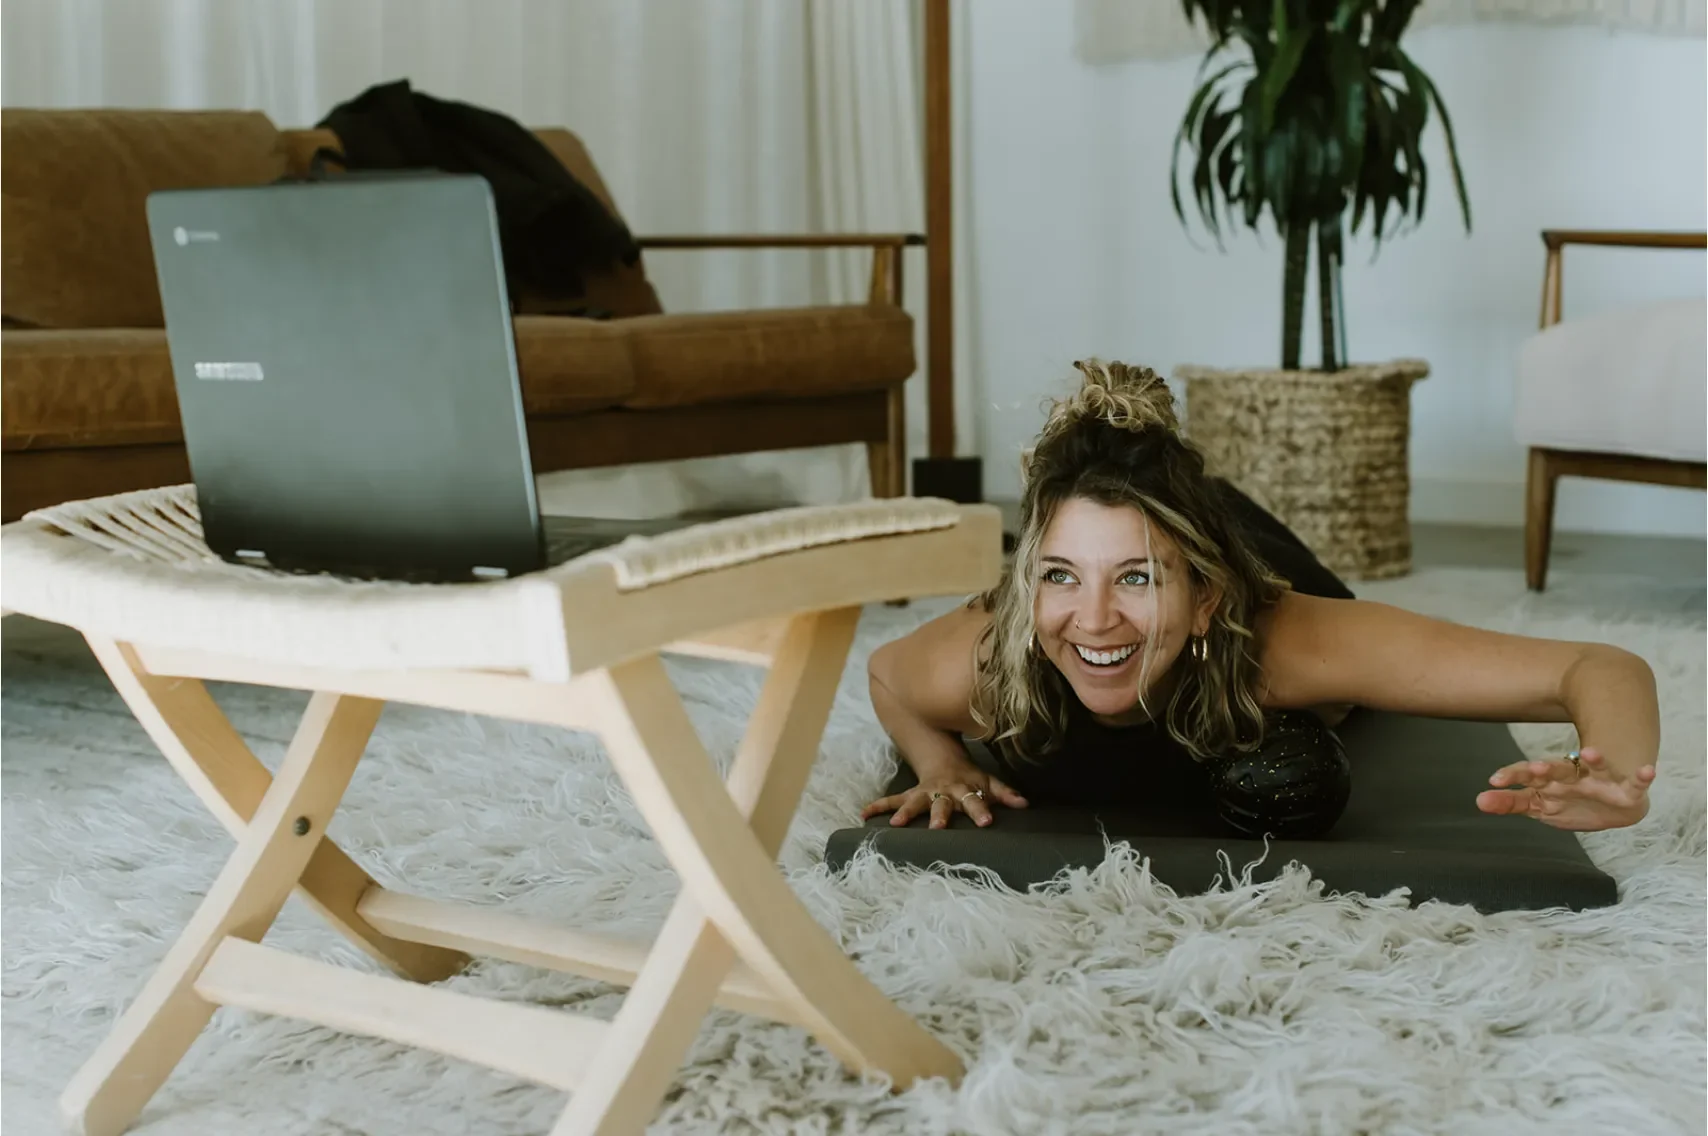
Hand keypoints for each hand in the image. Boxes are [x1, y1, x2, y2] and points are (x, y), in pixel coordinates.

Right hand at [860, 767, 1028, 828]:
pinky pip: (892, 800)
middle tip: (938, 829)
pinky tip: (863, 815)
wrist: (943, 757)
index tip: (986, 822)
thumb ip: (1004, 793)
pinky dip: (878, 806)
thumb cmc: (969, 776)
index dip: (980, 810)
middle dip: (940, 815)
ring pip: (913, 802)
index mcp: (964, 788)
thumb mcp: (988, 780)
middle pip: (942, 804)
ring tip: (895, 825)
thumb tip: (1025, 804)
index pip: (975, 799)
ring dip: (905, 813)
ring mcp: (924, 793)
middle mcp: (942, 792)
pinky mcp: (910, 795)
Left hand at [1476, 747, 1656, 830]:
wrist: (1614, 806)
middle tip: (1535, 769)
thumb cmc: (1570, 801)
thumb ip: (1511, 802)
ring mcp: (1601, 781)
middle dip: (1547, 770)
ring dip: (1594, 759)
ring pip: (1597, 767)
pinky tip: (1647, 770)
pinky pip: (1636, 782)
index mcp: (1551, 781)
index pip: (1528, 776)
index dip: (1513, 776)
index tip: (1494, 780)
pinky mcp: (1627, 790)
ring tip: (1589, 751)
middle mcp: (1574, 777)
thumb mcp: (1540, 805)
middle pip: (1558, 770)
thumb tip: (1479, 800)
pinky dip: (1642, 776)